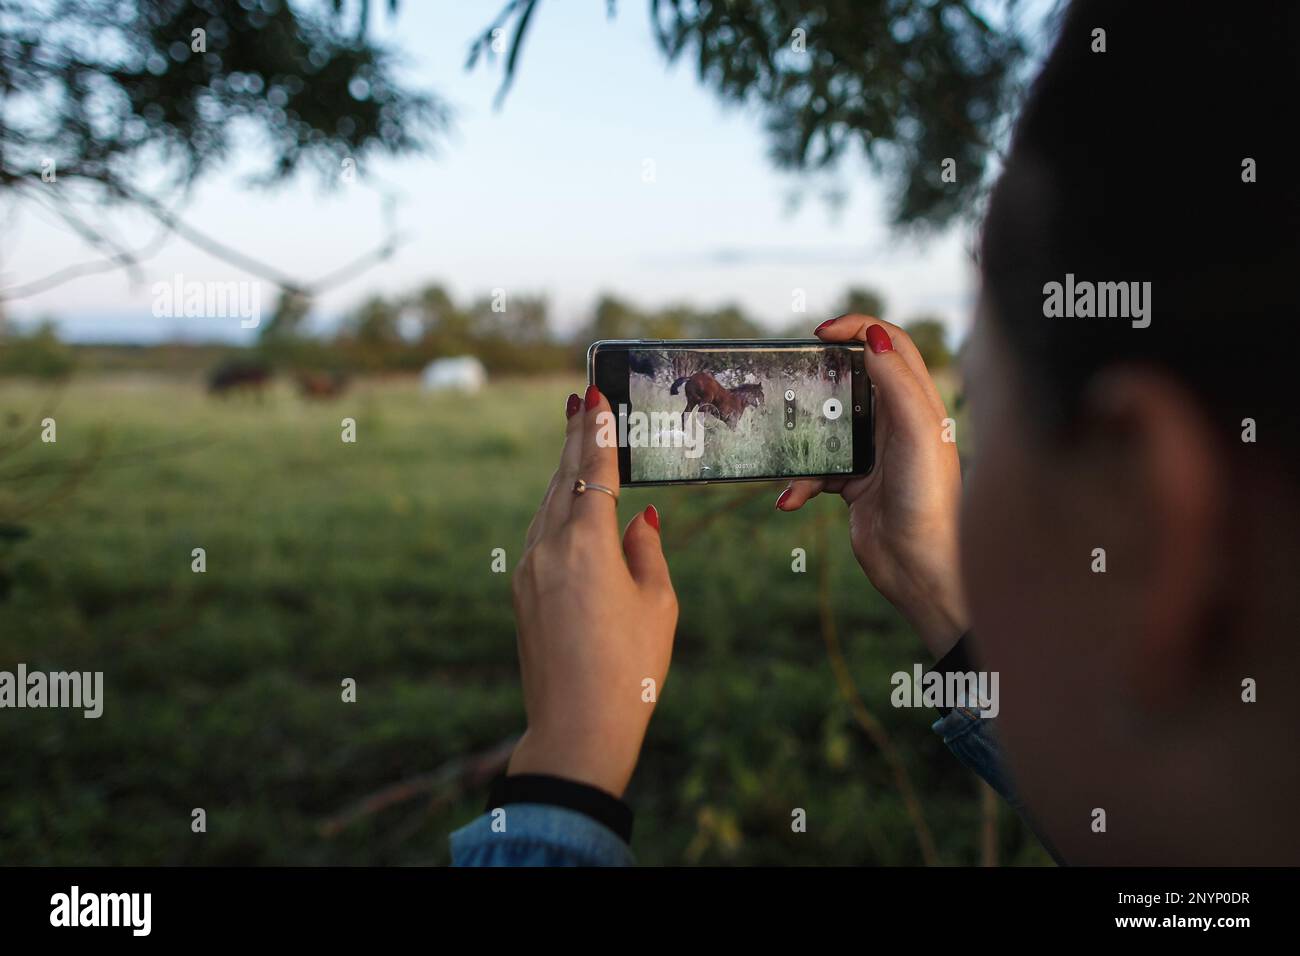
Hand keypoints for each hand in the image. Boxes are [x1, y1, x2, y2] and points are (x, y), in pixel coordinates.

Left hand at [507, 385, 678, 796]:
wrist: (575, 729)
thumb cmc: (631, 669)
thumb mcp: (657, 605)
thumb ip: (646, 552)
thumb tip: (637, 517)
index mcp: (587, 545)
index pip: (593, 472)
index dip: (596, 431)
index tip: (593, 394)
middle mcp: (549, 549)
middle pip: (562, 479)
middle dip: (573, 438)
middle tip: (577, 398)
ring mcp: (529, 571)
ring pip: (546, 506)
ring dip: (561, 471)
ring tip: (572, 438)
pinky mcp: (521, 593)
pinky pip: (540, 535)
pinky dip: (555, 508)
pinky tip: (566, 504)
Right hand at [777, 316, 968, 657]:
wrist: (920, 568)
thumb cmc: (928, 499)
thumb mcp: (917, 433)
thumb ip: (897, 383)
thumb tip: (874, 336)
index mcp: (919, 402)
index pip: (890, 343)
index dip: (857, 327)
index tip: (820, 333)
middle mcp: (898, 422)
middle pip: (854, 378)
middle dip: (821, 375)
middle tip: (792, 375)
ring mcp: (875, 452)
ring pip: (828, 425)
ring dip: (802, 435)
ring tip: (782, 440)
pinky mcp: (855, 484)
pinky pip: (818, 470)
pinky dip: (800, 482)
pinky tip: (790, 500)